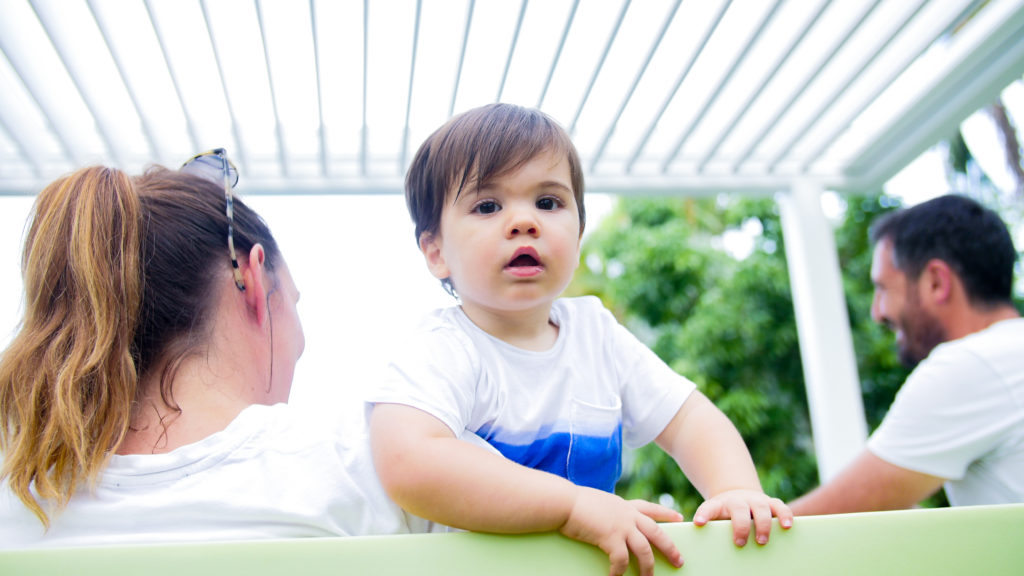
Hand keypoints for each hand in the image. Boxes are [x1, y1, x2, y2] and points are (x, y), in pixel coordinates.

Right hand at [559, 487, 683, 575]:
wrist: (564, 502)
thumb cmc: (575, 503)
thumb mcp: (599, 503)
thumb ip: (609, 512)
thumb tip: (609, 522)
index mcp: (625, 506)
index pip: (651, 508)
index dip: (666, 513)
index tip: (680, 517)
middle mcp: (628, 515)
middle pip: (657, 533)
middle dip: (670, 548)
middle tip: (679, 561)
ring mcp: (621, 526)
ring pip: (645, 550)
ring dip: (648, 567)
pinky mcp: (610, 537)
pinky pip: (621, 560)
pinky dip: (619, 571)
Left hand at [693, 489, 792, 546]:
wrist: (736, 495)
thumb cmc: (724, 515)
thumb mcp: (715, 519)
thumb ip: (712, 531)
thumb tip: (706, 553)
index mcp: (719, 505)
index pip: (709, 508)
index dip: (703, 514)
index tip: (699, 523)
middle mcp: (738, 501)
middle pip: (738, 509)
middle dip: (740, 526)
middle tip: (739, 543)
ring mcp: (755, 500)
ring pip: (760, 507)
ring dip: (762, 524)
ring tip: (762, 540)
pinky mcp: (771, 502)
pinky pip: (780, 506)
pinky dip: (785, 515)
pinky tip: (787, 526)